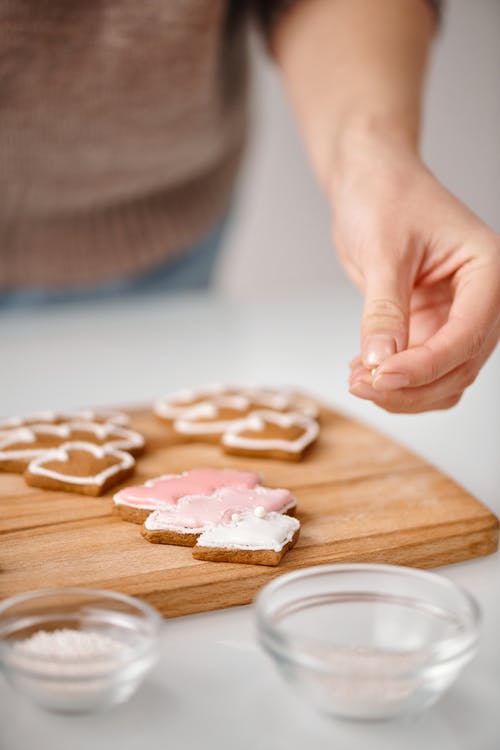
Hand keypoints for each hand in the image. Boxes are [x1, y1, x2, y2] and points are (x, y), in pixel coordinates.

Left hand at [330, 131, 499, 412]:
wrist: (370, 182)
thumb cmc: (386, 196)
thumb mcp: (383, 252)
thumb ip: (385, 310)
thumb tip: (381, 362)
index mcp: (487, 271)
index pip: (466, 334)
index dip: (424, 365)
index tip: (381, 376)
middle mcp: (480, 298)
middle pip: (459, 365)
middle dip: (411, 385)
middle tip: (362, 385)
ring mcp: (455, 315)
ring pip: (443, 377)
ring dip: (404, 391)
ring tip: (358, 381)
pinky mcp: (430, 324)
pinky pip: (421, 367)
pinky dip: (395, 380)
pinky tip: (362, 371)